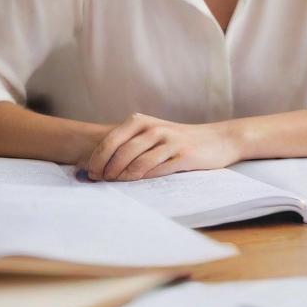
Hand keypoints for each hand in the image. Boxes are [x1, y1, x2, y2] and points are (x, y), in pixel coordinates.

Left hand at [77, 113, 239, 181]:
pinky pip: (156, 169)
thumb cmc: (177, 141)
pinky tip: (136, 184)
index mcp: (141, 121)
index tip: (90, 173)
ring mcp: (168, 140)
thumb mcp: (152, 135)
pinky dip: (142, 178)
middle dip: (106, 169)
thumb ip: (130, 145)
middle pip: (121, 151)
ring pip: (137, 161)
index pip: (111, 140)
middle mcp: (153, 128)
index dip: (98, 158)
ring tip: (114, 185)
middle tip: (100, 181)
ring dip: (122, 176)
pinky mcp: (182, 154)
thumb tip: (99, 165)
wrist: (216, 140)